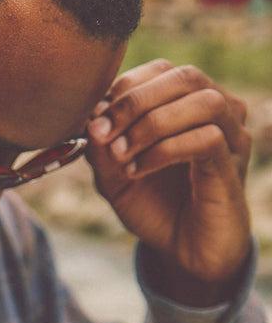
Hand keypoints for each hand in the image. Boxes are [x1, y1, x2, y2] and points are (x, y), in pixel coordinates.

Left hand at [86, 59, 252, 303]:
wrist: (183, 252)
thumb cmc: (153, 206)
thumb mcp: (113, 176)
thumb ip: (101, 147)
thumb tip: (92, 117)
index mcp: (187, 105)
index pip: (162, 70)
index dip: (125, 86)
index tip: (93, 119)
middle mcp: (216, 113)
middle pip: (185, 76)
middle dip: (134, 101)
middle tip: (101, 133)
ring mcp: (230, 137)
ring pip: (203, 101)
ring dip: (152, 124)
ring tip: (121, 154)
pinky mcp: (232, 166)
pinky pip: (208, 140)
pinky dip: (165, 151)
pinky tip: (137, 171)